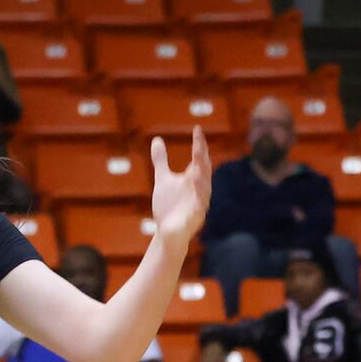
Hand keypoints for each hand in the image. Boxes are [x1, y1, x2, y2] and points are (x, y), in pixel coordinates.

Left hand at [142, 126, 206, 244]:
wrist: (168, 232)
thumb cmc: (169, 205)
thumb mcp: (163, 179)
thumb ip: (161, 160)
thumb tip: (156, 139)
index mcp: (193, 178)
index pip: (198, 158)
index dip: (198, 144)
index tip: (197, 129)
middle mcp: (199, 189)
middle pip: (203, 171)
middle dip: (201, 158)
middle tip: (199, 144)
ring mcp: (198, 205)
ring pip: (204, 191)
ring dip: (201, 181)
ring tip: (197, 170)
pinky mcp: (195, 220)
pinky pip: (198, 214)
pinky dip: (199, 209)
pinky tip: (200, 206)